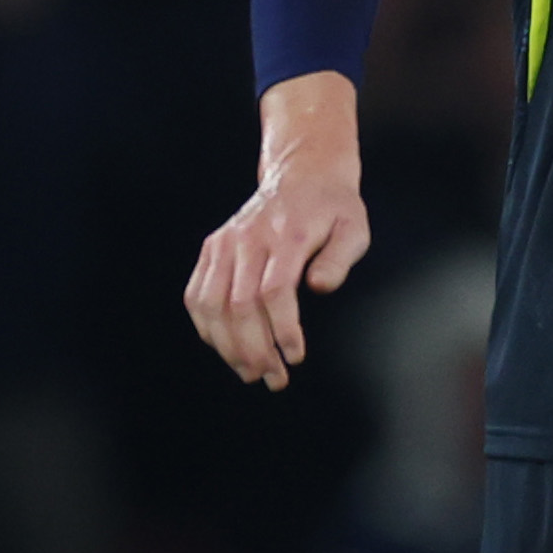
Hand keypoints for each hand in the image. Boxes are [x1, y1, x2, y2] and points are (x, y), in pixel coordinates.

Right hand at [183, 74, 368, 390]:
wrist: (304, 173)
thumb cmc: (334, 208)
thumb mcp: (354, 228)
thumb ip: (340, 258)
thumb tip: (320, 287)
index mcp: (287, 234)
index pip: (274, 290)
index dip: (281, 329)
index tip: (295, 356)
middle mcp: (249, 237)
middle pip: (239, 304)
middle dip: (254, 349)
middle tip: (273, 378)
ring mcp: (225, 242)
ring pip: (211, 304)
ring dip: (227, 346)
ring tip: (250, 372)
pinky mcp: (212, 248)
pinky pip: (197, 295)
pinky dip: (207, 327)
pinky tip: (227, 348)